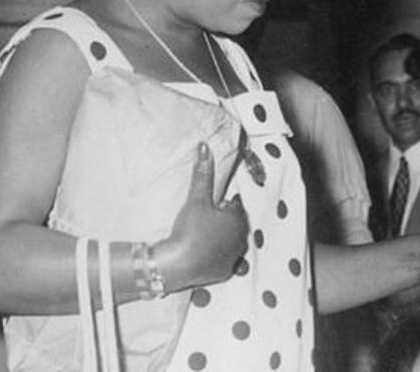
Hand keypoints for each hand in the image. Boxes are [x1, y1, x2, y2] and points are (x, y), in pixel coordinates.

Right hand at [158, 141, 248, 290]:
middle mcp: (242, 239)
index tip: (210, 206)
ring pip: (231, 242)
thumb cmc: (190, 229)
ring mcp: (234, 258)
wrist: (178, 264)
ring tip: (202, 235)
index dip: (222, 204)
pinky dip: (216, 256)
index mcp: (239, 220)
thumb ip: (203, 172)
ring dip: (221, 238)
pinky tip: (203, 253)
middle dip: (223, 220)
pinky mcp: (224, 273)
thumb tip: (205, 146)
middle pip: (234, 224)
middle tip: (204, 219)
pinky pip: (224, 261)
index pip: (234, 205)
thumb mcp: (197, 199)